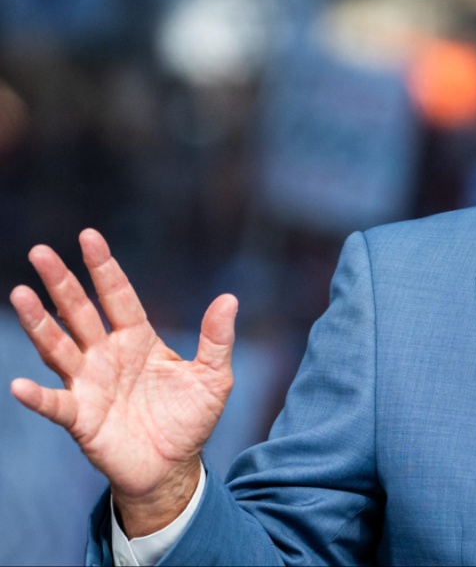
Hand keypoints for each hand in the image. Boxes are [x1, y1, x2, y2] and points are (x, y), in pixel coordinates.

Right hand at [8, 229, 236, 536]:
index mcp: (137, 339)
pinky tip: (20, 385)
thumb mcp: (213, 376)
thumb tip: (228, 298)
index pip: (117, 296)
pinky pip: (55, 404)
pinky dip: (37, 396)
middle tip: (41, 252)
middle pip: (80, 312)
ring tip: (21, 294)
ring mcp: (89, 384)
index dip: (103, 267)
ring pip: (58, 347)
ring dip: (40, 323)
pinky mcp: (81, 418)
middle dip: (62, 283)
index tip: (88, 236)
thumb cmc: (190, 417)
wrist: (173, 466)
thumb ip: (217, 339)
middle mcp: (106, 355)